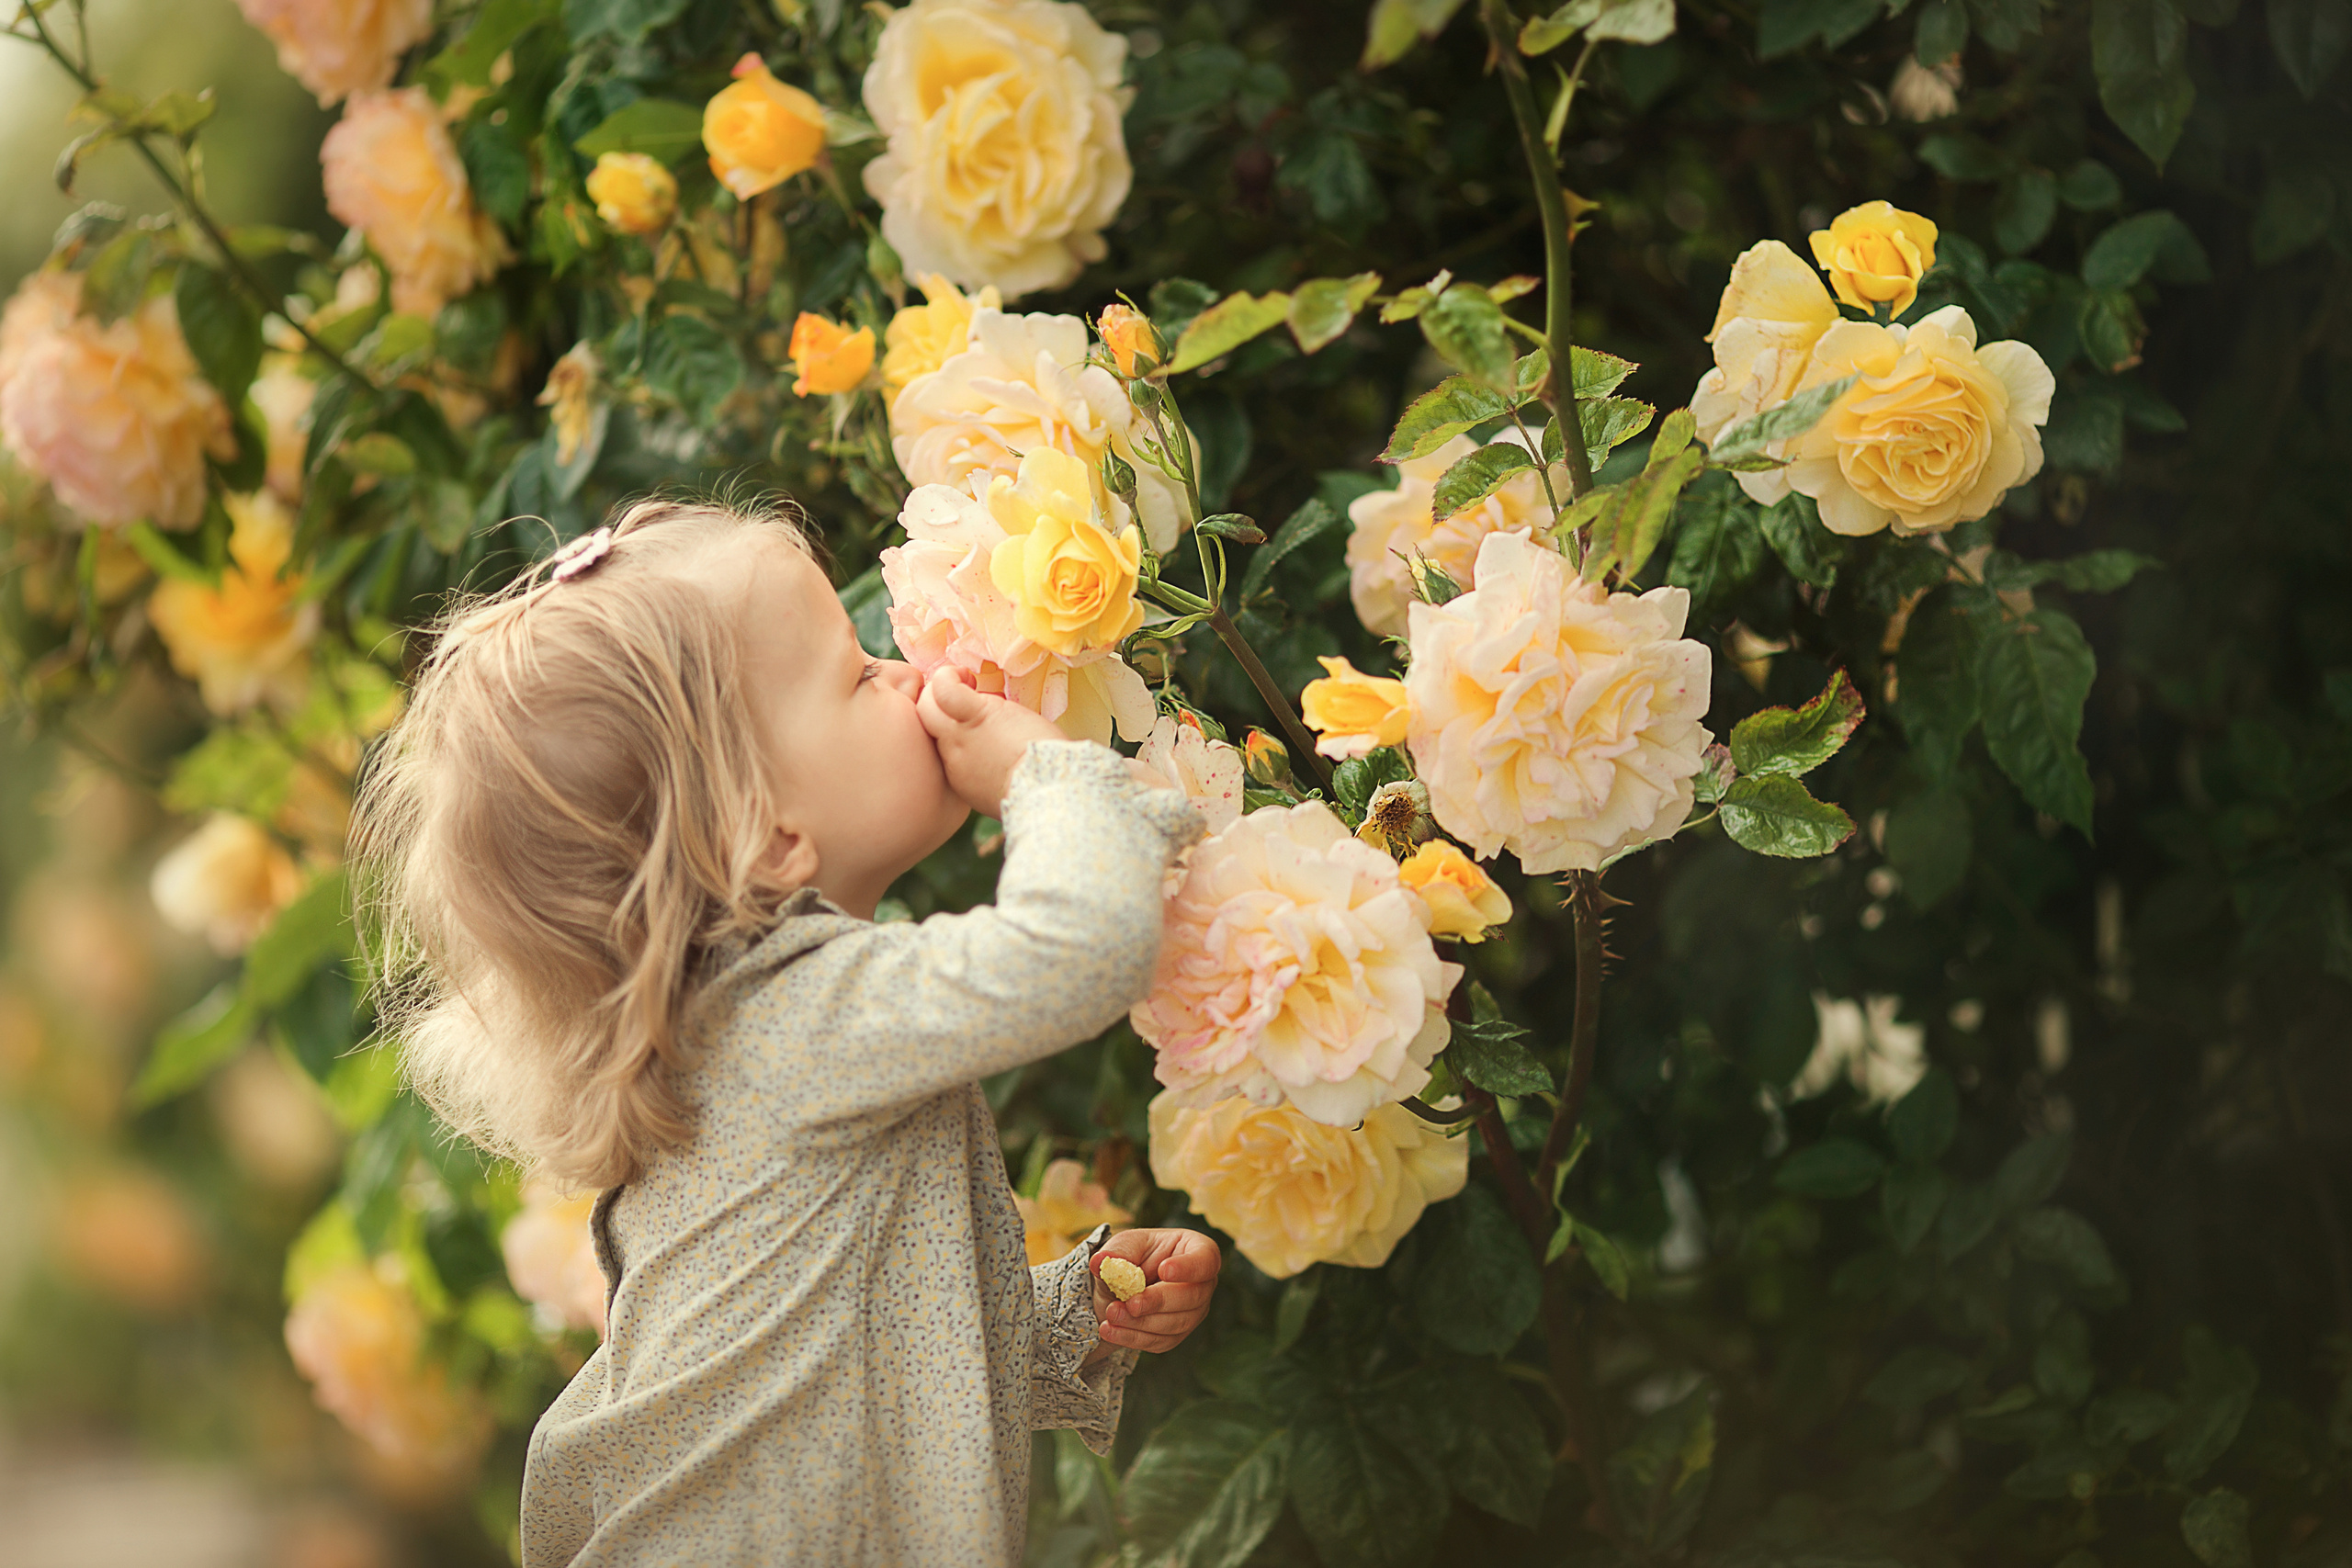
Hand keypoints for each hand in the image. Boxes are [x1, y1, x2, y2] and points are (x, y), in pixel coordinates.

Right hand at [916, 666, 1067, 818]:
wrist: (1045, 791)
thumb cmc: (1038, 788)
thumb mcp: (1002, 788)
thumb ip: (991, 770)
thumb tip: (998, 754)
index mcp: (959, 775)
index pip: (939, 744)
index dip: (949, 725)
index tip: (966, 718)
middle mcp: (951, 756)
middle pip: (922, 724)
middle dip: (932, 705)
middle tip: (957, 695)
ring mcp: (958, 735)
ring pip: (926, 706)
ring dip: (939, 688)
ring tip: (963, 680)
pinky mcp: (975, 715)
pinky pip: (944, 688)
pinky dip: (949, 676)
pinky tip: (966, 675)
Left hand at [1089, 1228, 1220, 1354]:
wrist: (1119, 1287)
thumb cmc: (1131, 1256)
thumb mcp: (1123, 1245)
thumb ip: (1117, 1252)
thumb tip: (1100, 1261)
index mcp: (1196, 1250)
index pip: (1205, 1260)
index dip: (1188, 1267)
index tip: (1164, 1270)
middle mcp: (1202, 1284)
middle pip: (1192, 1296)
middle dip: (1158, 1301)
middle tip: (1131, 1302)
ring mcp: (1193, 1312)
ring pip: (1175, 1323)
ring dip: (1141, 1322)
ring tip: (1112, 1314)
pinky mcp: (1176, 1335)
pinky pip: (1159, 1341)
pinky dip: (1133, 1337)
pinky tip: (1110, 1330)